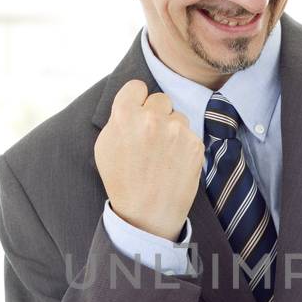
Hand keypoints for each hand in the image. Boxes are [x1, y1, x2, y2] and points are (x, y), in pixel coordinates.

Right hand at [94, 80, 204, 239]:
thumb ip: (118, 118)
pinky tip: (173, 163)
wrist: (148, 214)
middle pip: (160, 99)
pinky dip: (184, 145)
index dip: (136, 101)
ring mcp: (177, 130)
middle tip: (149, 139)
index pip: (136, 87)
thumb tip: (133, 100)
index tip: (136, 113)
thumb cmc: (122, 181)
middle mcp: (153, 118)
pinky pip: (189, 134)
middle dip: (155, 114)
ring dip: (171, 130)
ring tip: (161, 156)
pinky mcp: (195, 143)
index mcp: (125, 115)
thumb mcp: (105, 146)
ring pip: (177, 116)